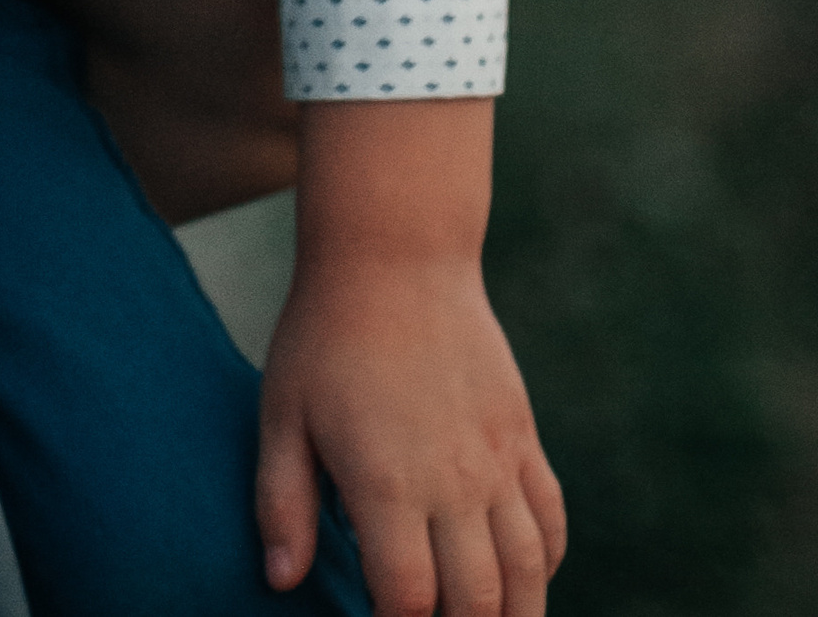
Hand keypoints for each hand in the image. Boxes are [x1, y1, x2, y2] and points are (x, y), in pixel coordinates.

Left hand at [257, 252, 565, 613]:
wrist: (395, 253)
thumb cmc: (325, 334)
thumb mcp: (282, 413)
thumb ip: (281, 503)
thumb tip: (281, 582)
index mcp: (386, 483)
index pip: (409, 600)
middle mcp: (453, 481)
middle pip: (477, 602)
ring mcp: (498, 460)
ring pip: (528, 572)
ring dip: (513, 615)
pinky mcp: (522, 435)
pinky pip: (551, 519)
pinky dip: (545, 564)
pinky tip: (522, 580)